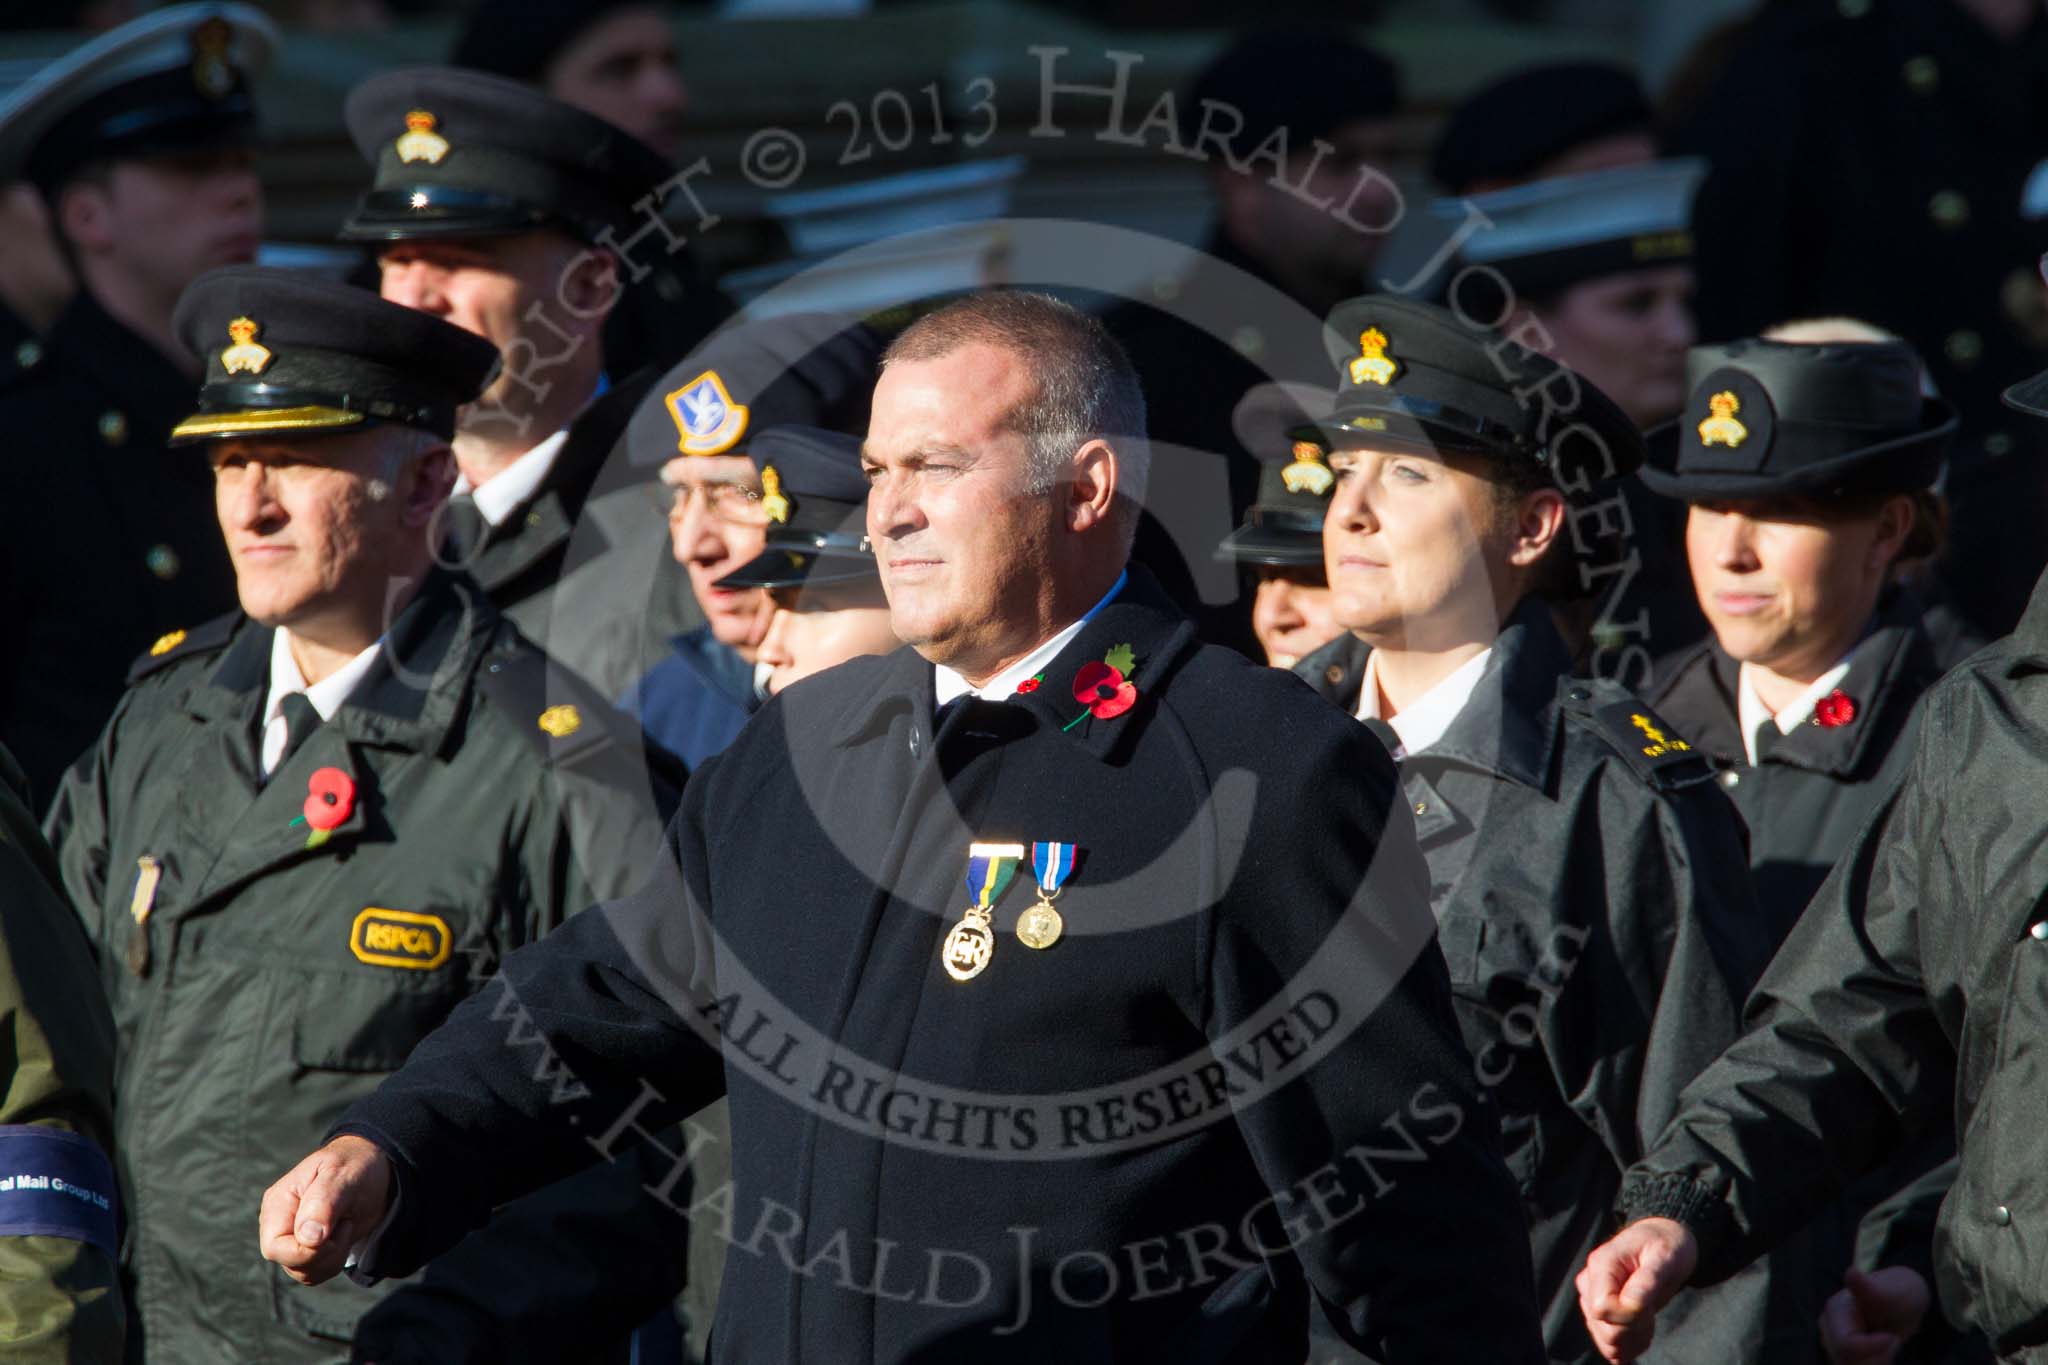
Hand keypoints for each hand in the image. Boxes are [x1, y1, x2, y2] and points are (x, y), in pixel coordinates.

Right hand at [259, 1136, 393, 1285]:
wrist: (375, 1169)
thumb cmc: (355, 1165)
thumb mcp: (342, 1175)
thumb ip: (323, 1203)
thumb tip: (307, 1238)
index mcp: (278, 1204)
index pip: (275, 1247)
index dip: (304, 1252)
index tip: (332, 1233)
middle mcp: (281, 1224)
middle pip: (289, 1264)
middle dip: (324, 1254)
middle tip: (345, 1224)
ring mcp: (293, 1238)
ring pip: (304, 1272)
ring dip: (333, 1258)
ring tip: (345, 1224)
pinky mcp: (310, 1249)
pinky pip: (316, 1273)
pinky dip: (335, 1261)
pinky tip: (344, 1234)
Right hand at [1576, 1216, 1698, 1361]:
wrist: (1662, 1241)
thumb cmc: (1666, 1245)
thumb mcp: (1665, 1257)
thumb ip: (1647, 1282)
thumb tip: (1629, 1306)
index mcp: (1601, 1264)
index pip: (1603, 1308)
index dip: (1630, 1317)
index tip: (1650, 1307)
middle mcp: (1589, 1281)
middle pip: (1604, 1329)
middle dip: (1635, 1331)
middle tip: (1653, 1312)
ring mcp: (1591, 1298)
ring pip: (1606, 1340)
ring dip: (1633, 1340)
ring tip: (1649, 1320)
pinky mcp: (1598, 1312)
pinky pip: (1608, 1344)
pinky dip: (1629, 1345)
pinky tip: (1642, 1330)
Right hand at [1820, 1266, 1930, 1364]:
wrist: (1901, 1304)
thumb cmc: (1897, 1294)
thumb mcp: (1891, 1291)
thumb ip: (1870, 1288)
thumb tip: (1851, 1272)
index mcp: (1835, 1309)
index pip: (1846, 1345)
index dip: (1872, 1348)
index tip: (1894, 1338)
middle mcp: (1827, 1327)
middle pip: (1846, 1360)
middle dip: (1875, 1357)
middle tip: (1893, 1339)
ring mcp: (1832, 1342)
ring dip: (1875, 1362)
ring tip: (1889, 1343)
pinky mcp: (1840, 1354)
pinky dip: (1874, 1364)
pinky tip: (1884, 1352)